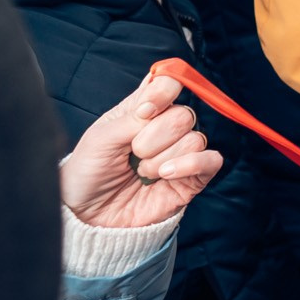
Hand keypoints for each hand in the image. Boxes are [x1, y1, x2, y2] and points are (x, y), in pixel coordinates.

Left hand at [60, 74, 221, 230]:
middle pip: (183, 114)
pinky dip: (191, 164)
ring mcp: (180, 153)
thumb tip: (154, 102)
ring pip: (196, 138)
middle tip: (134, 153)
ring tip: (143, 172)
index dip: (163, 92)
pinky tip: (166, 175)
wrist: (89, 216)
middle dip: (155, 137)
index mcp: (142, 111)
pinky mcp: (192, 178)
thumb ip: (129, 118)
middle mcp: (165, 129)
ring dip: (164, 158)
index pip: (169, 83)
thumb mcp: (98, 140)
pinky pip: (211, 161)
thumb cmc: (88, 174)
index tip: (145, 111)